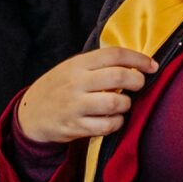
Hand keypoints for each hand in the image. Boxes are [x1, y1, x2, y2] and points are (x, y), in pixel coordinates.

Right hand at [16, 46, 157, 144]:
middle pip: (119, 77)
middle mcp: (76, 83)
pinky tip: (113, 120)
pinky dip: (116, 123)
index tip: (152, 66)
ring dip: (126, 105)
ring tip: (123, 104)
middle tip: (139, 85)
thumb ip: (97, 65)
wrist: (30, 114)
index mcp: (78, 64)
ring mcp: (75, 106)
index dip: (138, 59)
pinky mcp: (75, 127)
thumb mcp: (72, 68)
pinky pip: (107, 126)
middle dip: (137, 81)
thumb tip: (134, 63)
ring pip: (115, 103)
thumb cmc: (58, 88)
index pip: (114, 54)